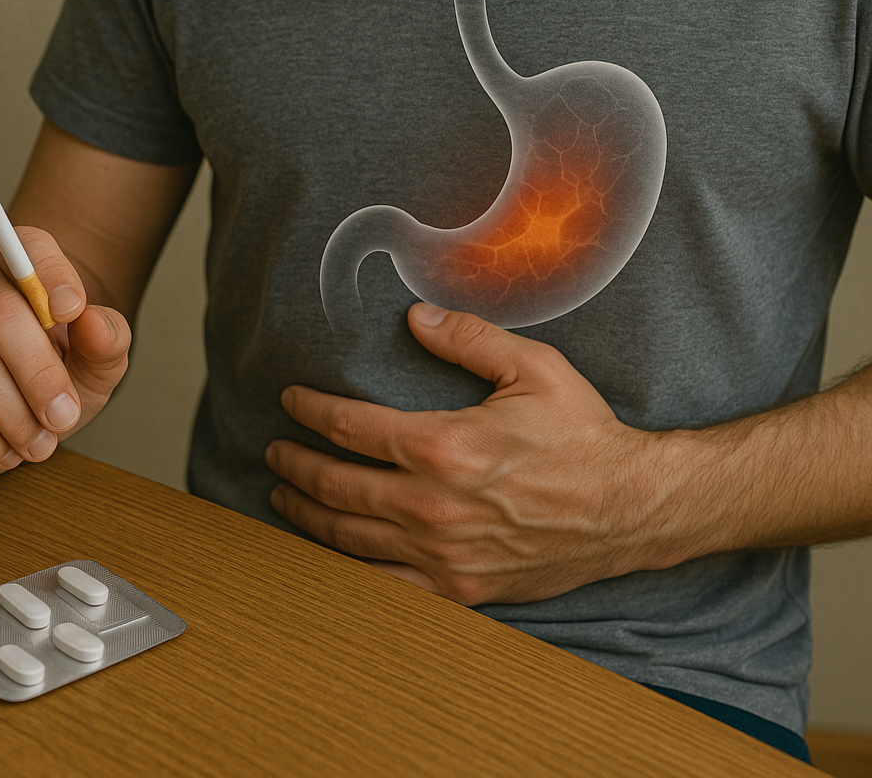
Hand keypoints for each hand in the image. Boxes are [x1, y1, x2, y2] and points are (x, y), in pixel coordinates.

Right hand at [0, 228, 130, 482]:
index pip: (28, 247)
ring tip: (40, 443)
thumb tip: (94, 321)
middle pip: (0, 312)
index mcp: (13, 260)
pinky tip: (5, 449)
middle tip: (64, 417)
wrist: (17, 419)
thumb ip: (108, 338)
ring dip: (15, 415)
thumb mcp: (98, 361)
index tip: (72, 312)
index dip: (52, 275)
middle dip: (41, 374)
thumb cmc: (58, 375)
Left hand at [267, 303, 675, 605]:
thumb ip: (469, 339)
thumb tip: (416, 318)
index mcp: (445, 446)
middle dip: (295, 465)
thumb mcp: (534, 369)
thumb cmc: (583, 437)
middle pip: (335, 486)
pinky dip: (347, 567)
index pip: (350, 427)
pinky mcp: (460, 587)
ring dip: (306, 515)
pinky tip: (329, 554)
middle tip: (275, 451)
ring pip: (348, 538)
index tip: (291, 401)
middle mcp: (433, 505)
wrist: (630, 508)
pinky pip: (385, 584)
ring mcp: (443, 554)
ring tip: (285, 495)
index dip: (310, 411)